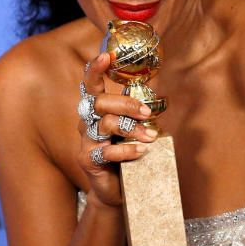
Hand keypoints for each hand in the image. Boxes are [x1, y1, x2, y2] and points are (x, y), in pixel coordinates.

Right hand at [77, 52, 158, 207]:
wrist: (118, 190)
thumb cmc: (127, 154)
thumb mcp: (133, 130)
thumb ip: (138, 114)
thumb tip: (158, 96)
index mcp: (97, 110)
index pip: (91, 85)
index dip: (95, 69)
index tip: (106, 56)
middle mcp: (87, 122)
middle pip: (100, 102)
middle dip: (125, 104)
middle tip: (146, 112)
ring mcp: (86, 141)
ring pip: (105, 124)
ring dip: (132, 128)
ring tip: (150, 137)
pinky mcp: (88, 160)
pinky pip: (106, 151)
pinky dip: (126, 150)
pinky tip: (141, 152)